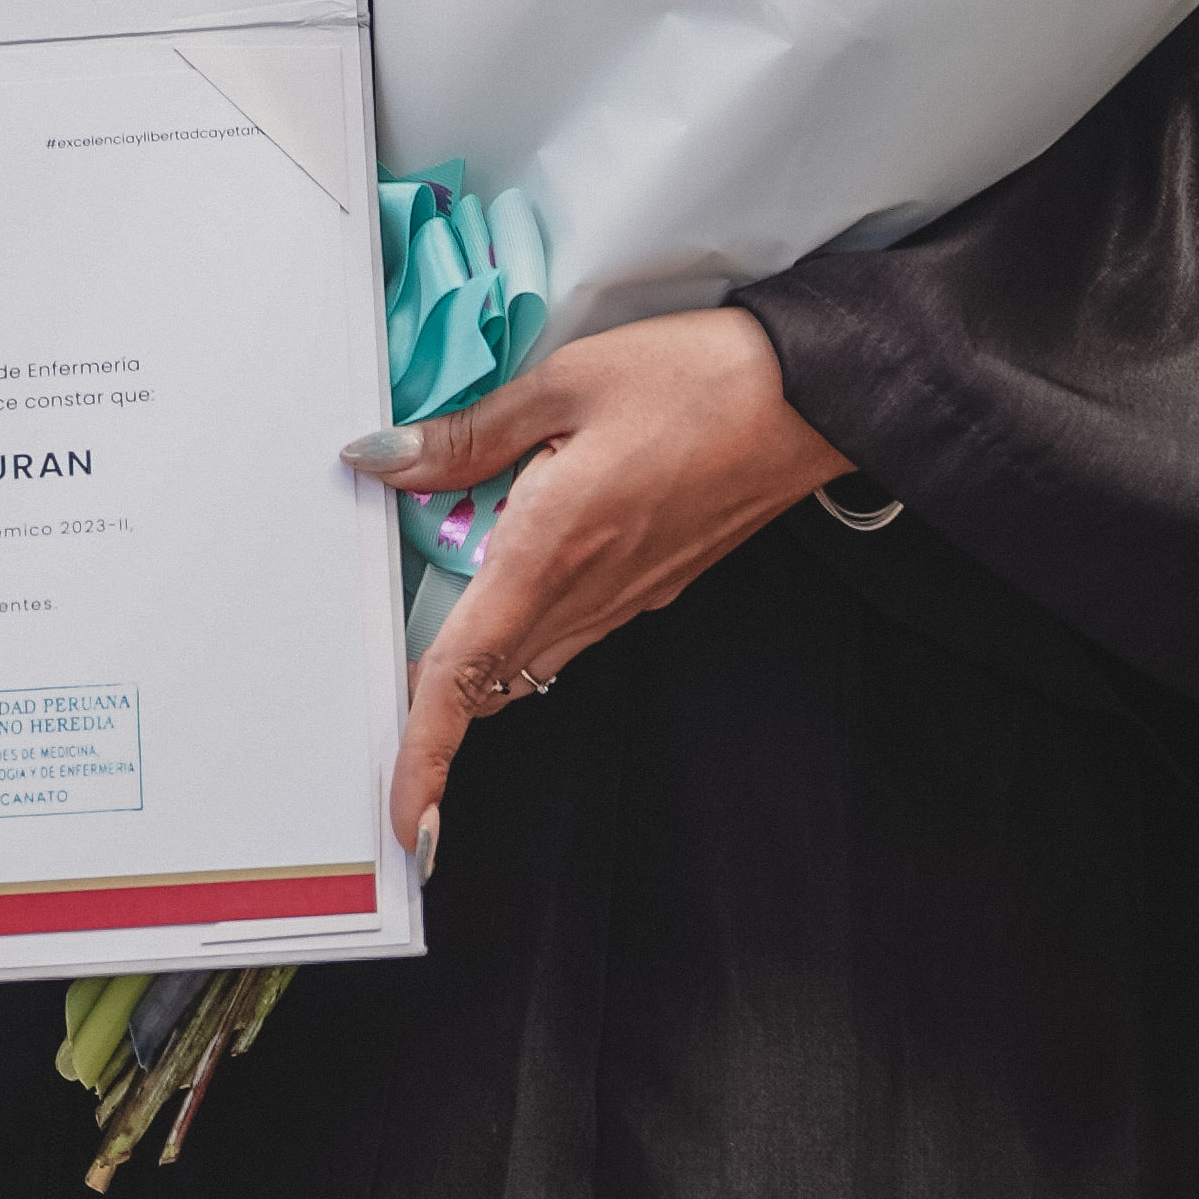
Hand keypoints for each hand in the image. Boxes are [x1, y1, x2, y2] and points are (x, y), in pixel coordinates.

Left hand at [356, 309, 847, 861]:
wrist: (813, 399)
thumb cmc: (703, 382)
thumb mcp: (564, 381)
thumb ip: (469, 435)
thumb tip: (388, 459)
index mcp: (549, 550)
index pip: (462, 674)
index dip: (424, 755)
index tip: (404, 816)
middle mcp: (590, 592)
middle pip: (489, 681)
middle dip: (437, 700)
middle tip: (385, 675)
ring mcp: (630, 596)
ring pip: (532, 660)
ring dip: (482, 659)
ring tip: (437, 613)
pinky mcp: (656, 583)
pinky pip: (574, 627)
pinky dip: (529, 621)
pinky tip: (519, 563)